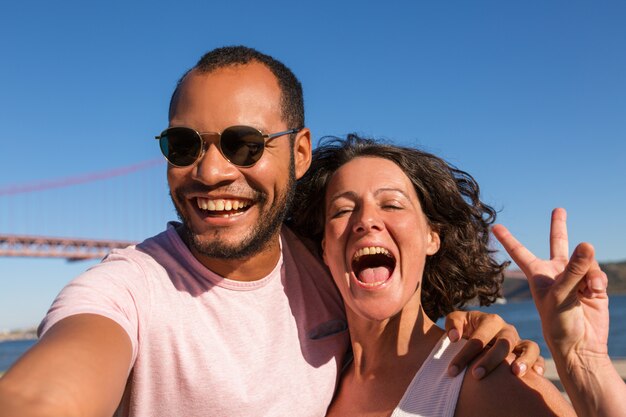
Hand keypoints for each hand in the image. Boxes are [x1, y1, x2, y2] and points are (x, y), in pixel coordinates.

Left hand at [445, 310, 543, 378]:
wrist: (480, 332)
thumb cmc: (466, 328)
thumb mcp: (457, 320)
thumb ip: (453, 324)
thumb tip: (454, 337)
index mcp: (490, 320)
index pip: (478, 339)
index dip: (464, 355)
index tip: (452, 370)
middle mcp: (507, 330)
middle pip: (503, 343)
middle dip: (490, 360)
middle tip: (476, 375)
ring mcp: (520, 341)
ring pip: (529, 347)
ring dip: (523, 360)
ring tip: (514, 373)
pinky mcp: (529, 353)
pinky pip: (539, 357)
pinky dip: (539, 364)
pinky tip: (535, 375)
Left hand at [492, 208, 608, 358]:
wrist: (580, 345)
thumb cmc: (559, 323)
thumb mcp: (560, 295)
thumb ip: (574, 269)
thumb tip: (587, 244)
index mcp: (537, 274)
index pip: (520, 252)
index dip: (507, 239)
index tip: (494, 226)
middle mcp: (556, 273)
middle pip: (558, 243)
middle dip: (559, 226)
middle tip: (558, 209)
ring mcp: (576, 278)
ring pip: (586, 260)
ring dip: (588, 272)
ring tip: (586, 289)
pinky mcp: (593, 286)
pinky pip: (597, 273)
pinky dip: (597, 281)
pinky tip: (594, 292)